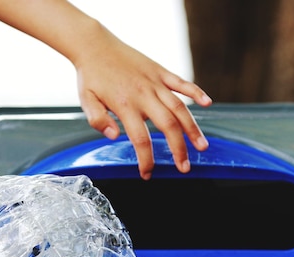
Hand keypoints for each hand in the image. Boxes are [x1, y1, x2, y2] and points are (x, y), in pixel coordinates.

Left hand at [0, 0, 212, 179]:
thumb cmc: (90, 76)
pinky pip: (181, 83)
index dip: (146, 160)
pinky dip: (196, 92)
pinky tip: (207, 104)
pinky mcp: (160, 71)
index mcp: (125, 105)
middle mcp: (144, 95)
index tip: (148, 174)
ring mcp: (155, 82)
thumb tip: (114, 136)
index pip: (141, 139)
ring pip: (180, 107)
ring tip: (202, 146)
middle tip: (185, 167)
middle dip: (179, 149)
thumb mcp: (86, 100)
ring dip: (193, 128)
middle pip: (168, 126)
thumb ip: (98, 120)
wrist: (94, 45)